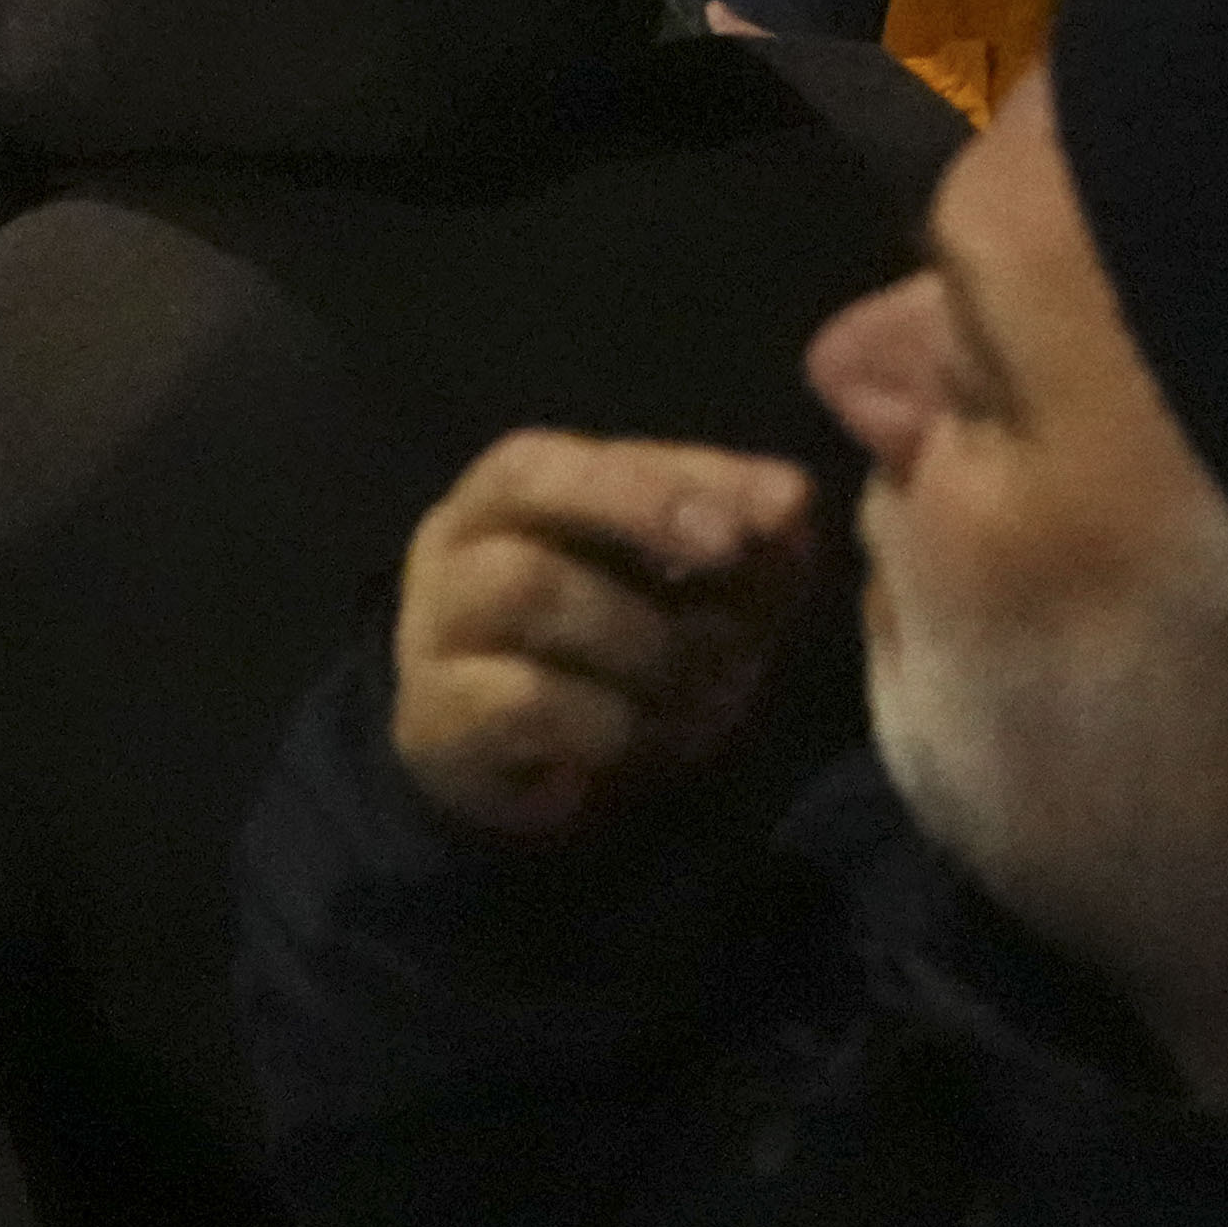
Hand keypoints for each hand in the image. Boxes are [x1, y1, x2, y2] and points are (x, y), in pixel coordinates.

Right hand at [386, 433, 821, 839]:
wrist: (512, 777)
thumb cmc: (606, 663)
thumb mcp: (684, 598)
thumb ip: (735, 546)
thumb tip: (792, 502)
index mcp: (513, 497)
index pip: (586, 449)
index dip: (681, 470)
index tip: (785, 502)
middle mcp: (456, 542)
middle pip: (524, 482)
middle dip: (641, 503)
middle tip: (731, 545)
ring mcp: (435, 629)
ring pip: (525, 583)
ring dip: (640, 633)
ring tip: (704, 688)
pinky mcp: (439, 722)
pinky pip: (523, 698)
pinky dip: (604, 719)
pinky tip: (638, 739)